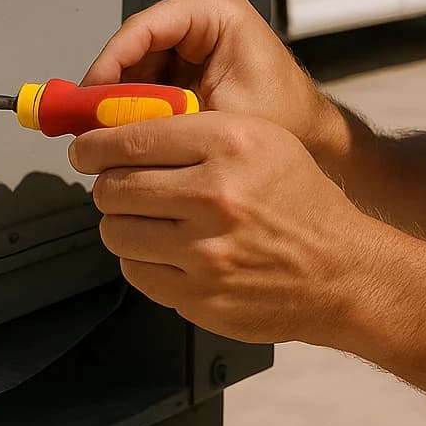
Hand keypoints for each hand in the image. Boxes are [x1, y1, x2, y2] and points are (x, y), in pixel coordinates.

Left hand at [70, 110, 384, 345]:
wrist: (339, 270)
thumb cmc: (302, 203)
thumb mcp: (263, 139)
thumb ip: (197, 130)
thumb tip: (123, 132)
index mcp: (232, 144)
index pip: (132, 138)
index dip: (94, 144)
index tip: (86, 148)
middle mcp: (217, 194)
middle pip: (114, 186)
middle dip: (107, 184)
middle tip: (119, 185)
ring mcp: (205, 250)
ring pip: (116, 231)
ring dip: (123, 224)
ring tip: (150, 219)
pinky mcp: (197, 294)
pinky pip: (135, 272)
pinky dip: (143, 260)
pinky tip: (170, 250)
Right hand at [81, 0, 337, 156]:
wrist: (311, 136)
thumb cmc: (288, 120)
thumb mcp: (220, 119)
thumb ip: (164, 119)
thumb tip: (109, 128)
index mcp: (219, 11)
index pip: (144, 26)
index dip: (110, 62)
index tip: (90, 95)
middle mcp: (205, 17)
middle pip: (134, 45)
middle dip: (111, 86)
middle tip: (89, 121)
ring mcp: (196, 38)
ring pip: (136, 64)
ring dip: (121, 99)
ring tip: (107, 132)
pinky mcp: (190, 61)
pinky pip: (149, 79)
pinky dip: (137, 106)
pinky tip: (129, 131)